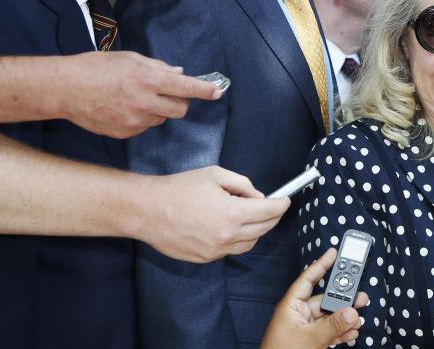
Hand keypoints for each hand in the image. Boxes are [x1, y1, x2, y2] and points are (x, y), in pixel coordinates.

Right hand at [57, 52, 220, 137]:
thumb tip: (179, 74)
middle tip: (168, 92)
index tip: (217, 92)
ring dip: (159, 109)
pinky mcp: (125, 133)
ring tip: (136, 97)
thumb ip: (158, 67)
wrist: (64, 89)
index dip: (205, 90)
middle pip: (181, 109)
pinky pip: (145, 126)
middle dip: (180, 101)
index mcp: (148, 80)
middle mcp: (144, 103)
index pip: (186, 88)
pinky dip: (142, 118)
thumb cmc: (95, 68)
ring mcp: (135, 121)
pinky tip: (124, 108)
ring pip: (162, 118)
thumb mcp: (129, 58)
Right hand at [137, 166, 289, 261]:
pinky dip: (237, 240)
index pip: (269, 212)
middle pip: (264, 229)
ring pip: (250, 243)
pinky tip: (230, 227)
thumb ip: (243, 185)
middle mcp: (226, 236)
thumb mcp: (215, 175)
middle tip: (272, 207)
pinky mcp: (205, 259)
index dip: (281, 205)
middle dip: (272, 217)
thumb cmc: (179, 189)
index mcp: (231, 213)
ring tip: (249, 216)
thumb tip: (258, 197)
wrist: (147, 210)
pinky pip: (231, 250)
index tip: (285, 200)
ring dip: (257, 230)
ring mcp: (215, 250)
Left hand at [261, 248, 366, 348]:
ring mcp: (304, 328)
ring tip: (360, 317)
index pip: (307, 279)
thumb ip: (332, 325)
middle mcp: (298, 314)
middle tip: (360, 295)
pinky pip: (329, 330)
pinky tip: (352, 332)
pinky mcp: (310, 341)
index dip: (320, 264)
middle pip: (324, 299)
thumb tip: (352, 312)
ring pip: (329, 317)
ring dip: (345, 318)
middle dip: (342, 299)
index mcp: (291, 306)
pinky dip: (341, 331)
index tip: (333, 252)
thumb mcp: (310, 339)